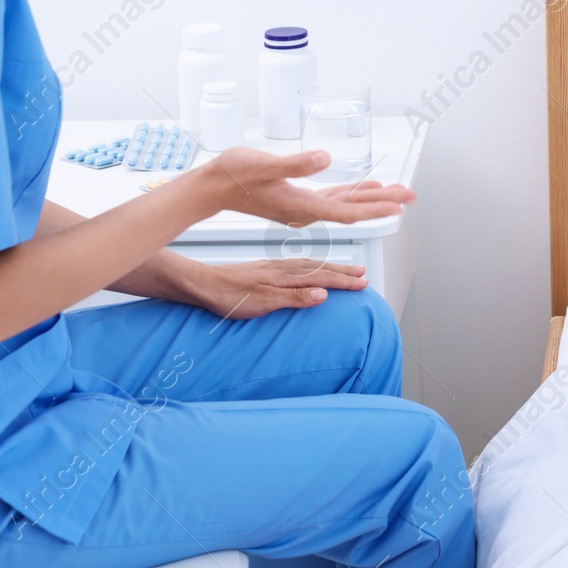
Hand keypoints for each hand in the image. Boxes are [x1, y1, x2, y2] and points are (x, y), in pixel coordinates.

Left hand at [182, 258, 368, 319]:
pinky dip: (312, 266)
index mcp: (285, 275)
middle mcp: (282, 267)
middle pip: (319, 268)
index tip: (363, 283)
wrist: (204, 284)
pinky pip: (297, 265)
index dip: (343, 281)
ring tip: (345, 269)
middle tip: (363, 273)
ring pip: (309, 265)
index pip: (322, 277)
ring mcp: (273, 266)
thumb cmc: (231, 297)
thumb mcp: (265, 302)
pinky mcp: (265, 268)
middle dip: (342, 271)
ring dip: (329, 267)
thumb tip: (324, 293)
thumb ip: (295, 297)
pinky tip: (311, 269)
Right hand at [203, 148, 415, 224]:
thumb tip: (325, 159)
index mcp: (301, 206)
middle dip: (383, 202)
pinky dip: (352, 195)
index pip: (346, 211)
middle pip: (352, 209)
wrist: (212, 186)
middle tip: (412, 195)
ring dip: (372, 199)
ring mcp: (302, 207)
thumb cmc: (234, 174)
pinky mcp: (297, 199)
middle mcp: (305, 212)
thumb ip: (296, 164)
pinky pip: (333, 200)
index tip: (399, 204)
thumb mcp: (264, 164)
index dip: (375, 208)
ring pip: (345, 204)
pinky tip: (366, 188)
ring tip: (398, 193)